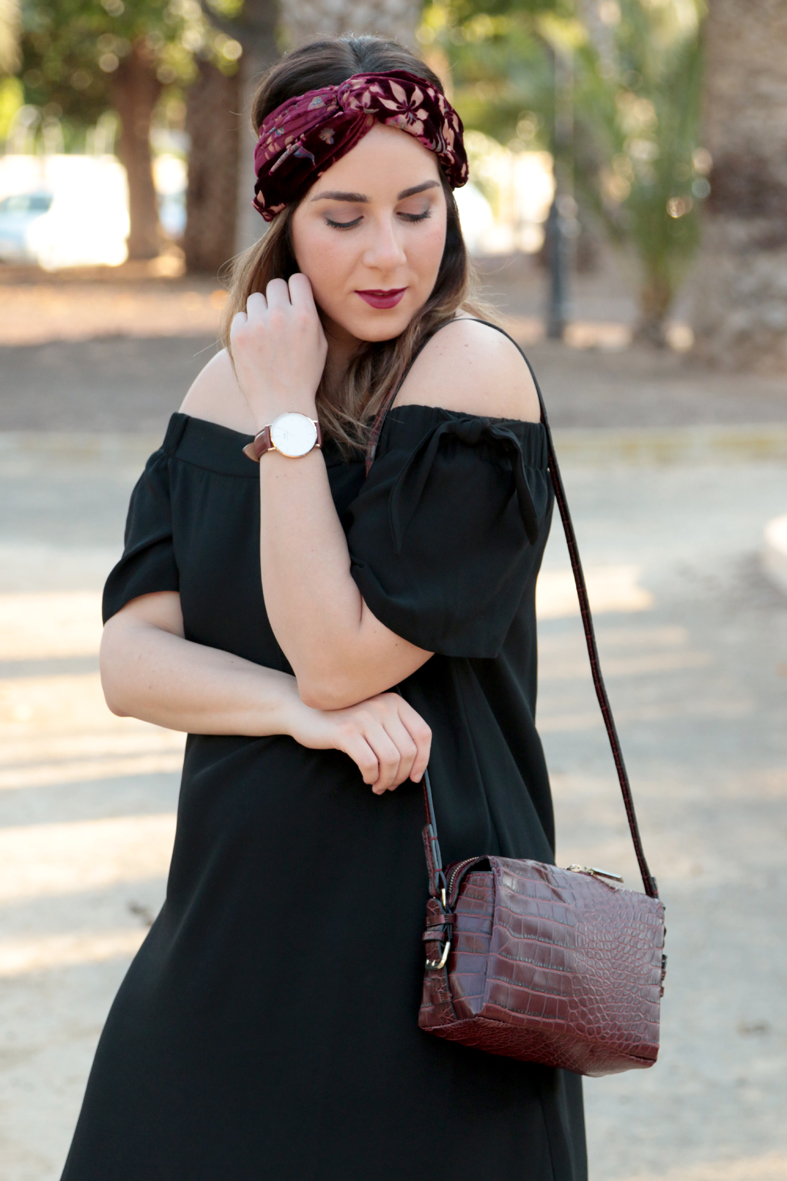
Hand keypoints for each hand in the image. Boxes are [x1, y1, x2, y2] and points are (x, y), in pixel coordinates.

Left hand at [229, 274, 327, 428]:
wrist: (282, 407)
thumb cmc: (304, 377)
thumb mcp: (320, 345)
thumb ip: (310, 316)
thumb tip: (300, 292)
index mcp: (305, 316)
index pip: (297, 279)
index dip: (296, 288)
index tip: (294, 299)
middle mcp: (281, 316)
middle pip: (275, 285)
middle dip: (277, 298)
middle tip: (278, 316)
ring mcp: (258, 325)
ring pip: (255, 299)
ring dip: (260, 311)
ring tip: (266, 333)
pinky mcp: (239, 335)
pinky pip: (241, 316)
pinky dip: (246, 327)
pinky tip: (254, 345)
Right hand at [285, 690, 431, 793]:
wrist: (304, 713)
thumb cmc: (343, 721)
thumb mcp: (374, 719)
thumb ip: (395, 732)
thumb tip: (415, 766)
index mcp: (394, 702)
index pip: (423, 733)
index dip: (423, 760)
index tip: (413, 777)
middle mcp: (383, 706)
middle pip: (408, 750)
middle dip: (401, 775)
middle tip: (390, 785)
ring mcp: (364, 718)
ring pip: (391, 759)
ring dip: (387, 780)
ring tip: (379, 785)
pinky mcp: (346, 732)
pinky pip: (370, 763)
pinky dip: (372, 777)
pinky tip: (367, 779)